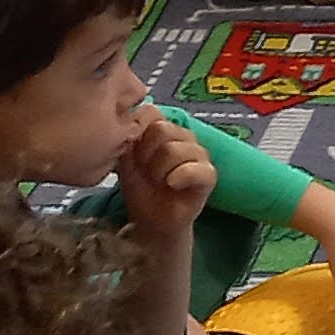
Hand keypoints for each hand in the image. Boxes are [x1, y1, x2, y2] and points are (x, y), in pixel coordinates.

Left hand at [116, 112, 214, 252]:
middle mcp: (183, 136)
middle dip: (146, 154)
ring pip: (174, 149)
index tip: (132, 154)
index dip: (138, 132)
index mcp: (163, 129)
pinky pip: (196, 168)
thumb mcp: (125, 161)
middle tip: (145, 171)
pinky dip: (179, 177)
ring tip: (158, 182)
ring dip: (159, 170)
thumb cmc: (140, 189)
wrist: (152, 222)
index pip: (152, 112)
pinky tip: (172, 185)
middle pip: (162, 129)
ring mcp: (199, 154)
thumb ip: (128, 138)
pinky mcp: (209, 175)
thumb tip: (129, 120)